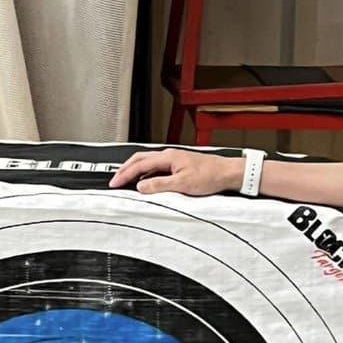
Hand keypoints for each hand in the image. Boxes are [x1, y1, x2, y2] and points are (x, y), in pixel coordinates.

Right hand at [109, 147, 243, 195]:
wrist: (227, 173)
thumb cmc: (211, 175)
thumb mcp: (183, 184)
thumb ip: (160, 185)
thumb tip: (142, 187)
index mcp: (167, 157)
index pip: (139, 164)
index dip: (124, 174)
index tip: (115, 183)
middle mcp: (169, 155)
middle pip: (140, 159)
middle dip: (125, 169)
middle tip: (115, 180)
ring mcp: (174, 159)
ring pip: (147, 162)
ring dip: (135, 170)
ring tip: (126, 181)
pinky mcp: (179, 165)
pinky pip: (156, 167)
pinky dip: (146, 173)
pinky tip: (146, 182)